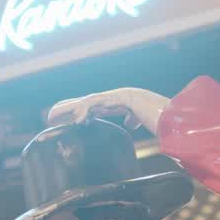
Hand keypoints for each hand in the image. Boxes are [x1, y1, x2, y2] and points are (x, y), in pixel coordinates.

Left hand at [46, 87, 169, 134]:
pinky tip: (78, 121)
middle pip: (85, 102)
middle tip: (49, 116)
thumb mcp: (142, 121)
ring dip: (69, 108)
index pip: (93, 106)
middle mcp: (114, 98)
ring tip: (53, 117)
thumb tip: (128, 123)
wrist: (171, 110)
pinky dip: (86, 110)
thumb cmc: (160, 116)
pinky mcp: (118, 98)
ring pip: (87, 101)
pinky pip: (98, 103)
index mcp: (117, 104)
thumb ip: (133, 119)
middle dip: (67, 108)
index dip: (78, 111)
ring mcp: (115, 96)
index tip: (65, 120)